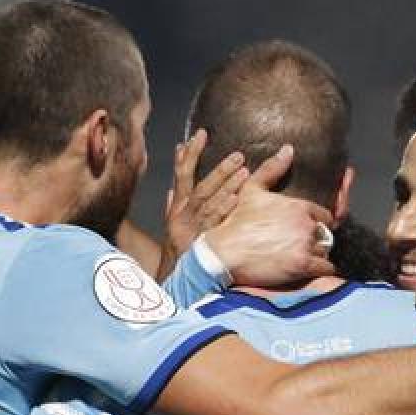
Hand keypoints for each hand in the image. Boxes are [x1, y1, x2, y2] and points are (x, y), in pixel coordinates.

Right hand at [163, 129, 248, 257]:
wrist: (172, 280)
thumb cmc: (178, 251)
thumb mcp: (172, 226)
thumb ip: (172, 206)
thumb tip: (171, 189)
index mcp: (177, 207)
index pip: (182, 173)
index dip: (190, 153)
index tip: (201, 134)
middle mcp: (182, 214)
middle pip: (200, 186)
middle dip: (218, 169)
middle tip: (238, 155)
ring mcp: (190, 228)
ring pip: (207, 201)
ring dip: (225, 184)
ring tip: (244, 171)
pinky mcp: (199, 243)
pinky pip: (212, 223)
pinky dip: (222, 210)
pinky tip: (235, 200)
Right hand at [204, 144, 336, 286]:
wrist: (223, 251)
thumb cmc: (236, 222)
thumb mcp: (252, 190)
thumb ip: (272, 169)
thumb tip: (288, 150)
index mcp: (299, 206)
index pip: (325, 215)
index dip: (318, 223)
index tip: (310, 230)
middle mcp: (306, 224)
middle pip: (326, 234)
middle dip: (317, 240)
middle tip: (301, 247)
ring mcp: (306, 244)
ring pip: (326, 251)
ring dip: (318, 256)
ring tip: (300, 258)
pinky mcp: (303, 265)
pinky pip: (325, 268)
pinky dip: (320, 270)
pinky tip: (308, 270)